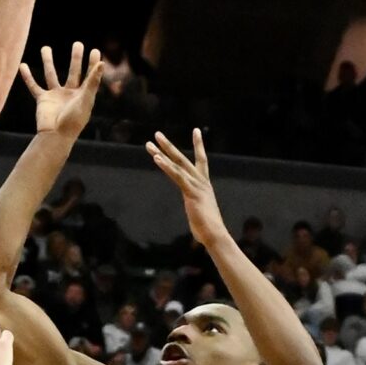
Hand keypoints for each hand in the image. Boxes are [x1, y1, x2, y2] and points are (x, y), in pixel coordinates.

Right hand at [20, 42, 99, 139]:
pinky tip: (22, 66)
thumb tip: (102, 63)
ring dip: (48, 61)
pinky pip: (34, 86)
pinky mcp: (43, 100)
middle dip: (75, 58)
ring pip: (51, 74)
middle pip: (73, 72)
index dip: (92, 63)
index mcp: (82, 95)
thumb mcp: (85, 99)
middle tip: (77, 43)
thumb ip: (92, 81)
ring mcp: (55, 96)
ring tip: (45, 48)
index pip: (89, 75)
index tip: (94, 50)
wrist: (55, 136)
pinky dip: (28, 76)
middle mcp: (70, 94)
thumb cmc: (73, 121)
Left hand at [147, 129, 226, 243]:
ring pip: (177, 164)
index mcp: (204, 184)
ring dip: (163, 152)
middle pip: (183, 158)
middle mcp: (201, 181)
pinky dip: (166, 166)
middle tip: (157, 134)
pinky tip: (157, 158)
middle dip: (169, 146)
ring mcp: (196, 185)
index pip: (202, 160)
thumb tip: (197, 218)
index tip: (197, 130)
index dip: (199, 145)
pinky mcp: (191, 192)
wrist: (215, 234)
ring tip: (150, 143)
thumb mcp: (200, 213)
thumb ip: (196, 209)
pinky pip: (177, 175)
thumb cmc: (208, 229)